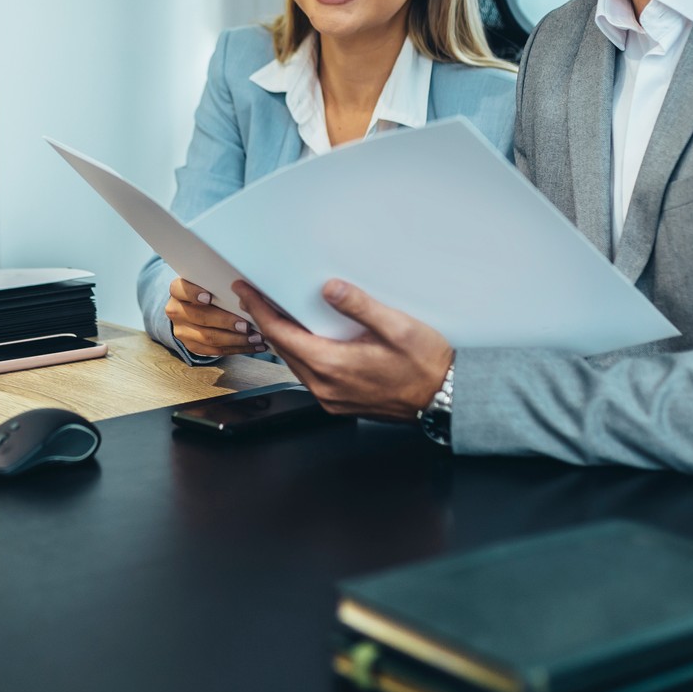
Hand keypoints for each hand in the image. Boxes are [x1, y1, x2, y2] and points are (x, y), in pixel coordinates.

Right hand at [164, 277, 265, 356]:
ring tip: (255, 338)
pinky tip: (252, 346)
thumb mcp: (208, 283)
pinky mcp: (192, 346)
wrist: (191, 310)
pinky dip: (236, 349)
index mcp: (178, 290)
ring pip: (208, 337)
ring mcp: (182, 331)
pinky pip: (215, 351)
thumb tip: (246, 288)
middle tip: (246, 325)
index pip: (180, 289)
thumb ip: (219, 284)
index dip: (194, 293)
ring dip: (235, 339)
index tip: (209, 297)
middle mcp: (176, 311)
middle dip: (226, 322)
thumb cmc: (207, 292)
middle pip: (200, 317)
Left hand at [233, 279, 453, 421]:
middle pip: (283, 349)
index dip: (260, 310)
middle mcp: (325, 386)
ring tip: (277, 314)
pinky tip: (307, 340)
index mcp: (332, 365)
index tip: (246, 291)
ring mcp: (331, 398)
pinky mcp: (341, 402)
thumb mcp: (398, 327)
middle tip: (256, 297)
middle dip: (267, 320)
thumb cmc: (426, 366)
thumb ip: (360, 306)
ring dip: (284, 338)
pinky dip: (301, 353)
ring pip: (295, 363)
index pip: (281, 334)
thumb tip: (330, 289)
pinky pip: (310, 375)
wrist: (445, 398)